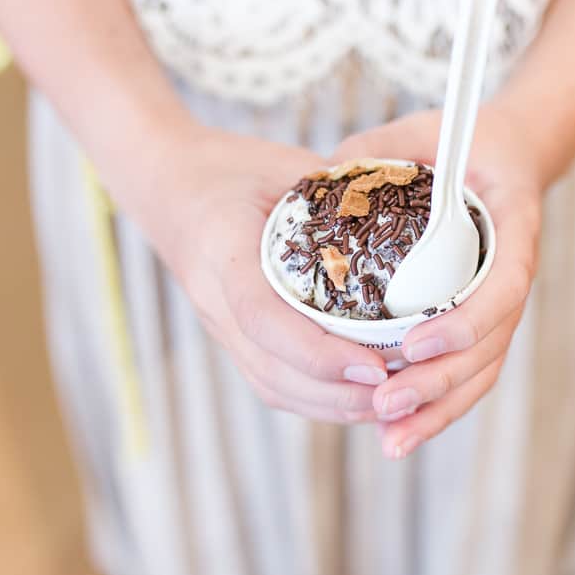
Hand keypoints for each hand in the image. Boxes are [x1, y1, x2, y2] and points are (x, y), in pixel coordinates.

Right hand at [152, 125, 387, 421]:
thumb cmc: (231, 168)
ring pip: (273, 387)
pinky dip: (319, 401)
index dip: (319, 352)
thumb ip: (334, 197)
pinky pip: (273, 384)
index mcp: (222, 249)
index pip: (263, 317)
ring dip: (334, 407)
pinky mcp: (233, 340)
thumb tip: (405, 218)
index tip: (374, 367)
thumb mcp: (283, 167)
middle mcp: (214, 300)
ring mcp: (220, 326)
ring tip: (393, 404)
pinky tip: (363, 399)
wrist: (169, 182)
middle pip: (273, 371)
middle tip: (403, 395)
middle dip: (339, 395)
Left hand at [331, 101, 542, 456]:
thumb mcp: (419, 132)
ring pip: (480, 370)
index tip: (417, 342)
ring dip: (436, 410)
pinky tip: (396, 434)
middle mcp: (514, 272)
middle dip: (439, 383)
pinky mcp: (480, 324)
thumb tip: (318, 180)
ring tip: (390, 439)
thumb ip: (374, 152)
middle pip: (491, 345)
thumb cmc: (458, 140)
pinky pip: (465, 372)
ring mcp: (500, 304)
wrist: (503, 154)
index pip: (505, 282)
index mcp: (514, 222)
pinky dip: (435, 406)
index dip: (466, 320)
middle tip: (386, 404)